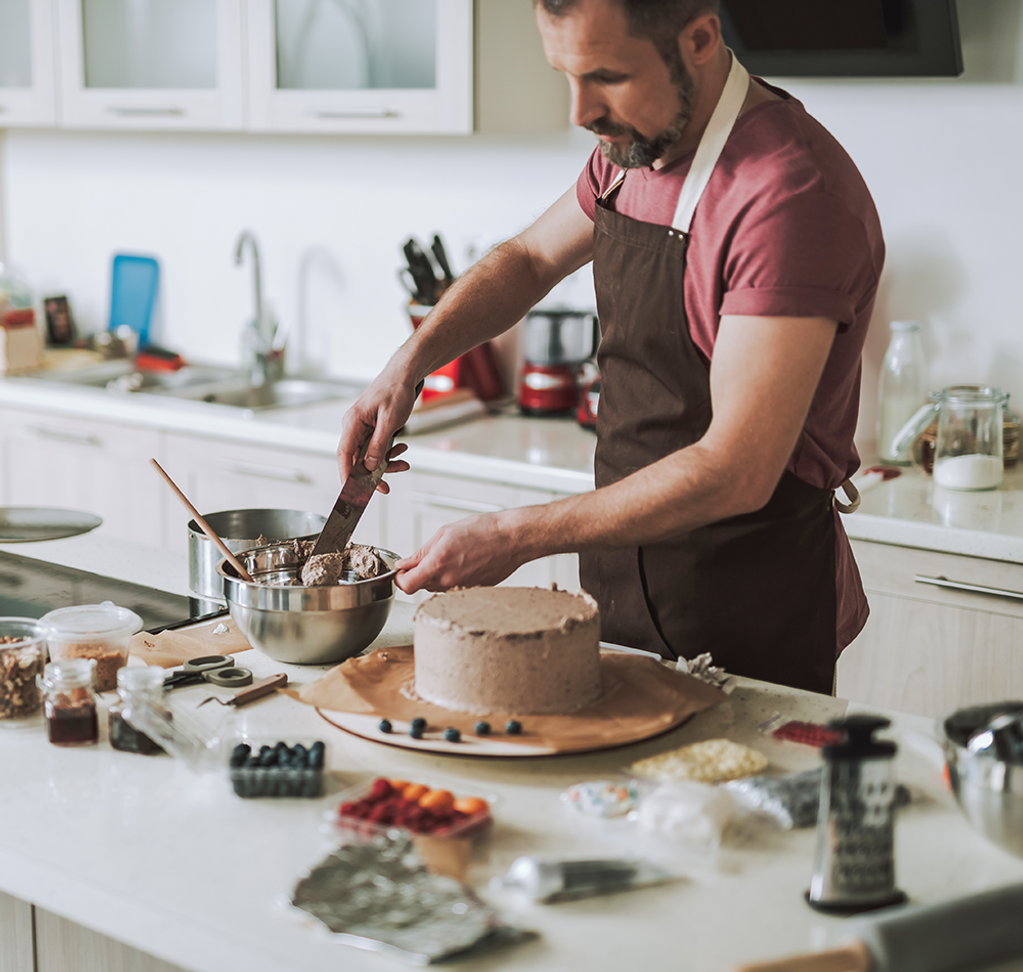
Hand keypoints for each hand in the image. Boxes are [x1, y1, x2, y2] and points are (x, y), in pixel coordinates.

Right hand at [336, 371, 418, 487]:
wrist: (404, 376)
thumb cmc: (395, 390)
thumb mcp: (390, 420)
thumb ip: (379, 445)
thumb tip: (369, 466)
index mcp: (352, 422)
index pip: (344, 454)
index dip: (346, 475)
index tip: (352, 491)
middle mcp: (354, 427)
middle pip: (357, 459)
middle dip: (373, 474)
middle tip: (386, 487)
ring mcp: (362, 429)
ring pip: (369, 456)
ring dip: (386, 463)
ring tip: (403, 462)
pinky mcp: (371, 430)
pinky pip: (376, 448)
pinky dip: (389, 453)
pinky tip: (402, 450)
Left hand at [395, 512, 527, 593]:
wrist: (512, 539)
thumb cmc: (484, 530)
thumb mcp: (445, 533)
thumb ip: (421, 552)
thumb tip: (404, 564)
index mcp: (438, 563)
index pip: (406, 585)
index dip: (400, 578)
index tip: (403, 570)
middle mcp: (449, 580)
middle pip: (420, 586)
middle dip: (419, 574)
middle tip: (429, 557)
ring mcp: (462, 588)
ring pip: (436, 588)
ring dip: (436, 575)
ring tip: (451, 556)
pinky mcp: (473, 591)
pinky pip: (453, 588)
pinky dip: (452, 578)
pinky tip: (464, 562)